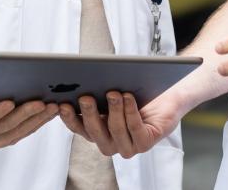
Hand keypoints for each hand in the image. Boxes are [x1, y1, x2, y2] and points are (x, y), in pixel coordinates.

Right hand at [0, 99, 58, 149]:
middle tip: (42, 102)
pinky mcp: (7, 141)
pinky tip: (50, 112)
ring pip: (21, 130)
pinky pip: (25, 131)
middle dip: (27, 113)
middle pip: (8, 124)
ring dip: (38, 118)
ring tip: (52, 106)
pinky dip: (39, 122)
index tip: (9, 102)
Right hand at [58, 90, 183, 158]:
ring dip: (113, 110)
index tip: (62, 104)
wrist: (166, 99)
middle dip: (89, 113)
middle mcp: (109, 143)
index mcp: (96, 132)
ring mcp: (127, 146)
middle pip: (94, 132)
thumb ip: (96, 92)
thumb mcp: (111, 93)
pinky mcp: (145, 144)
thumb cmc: (135, 93)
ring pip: (115, 130)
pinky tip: (128, 98)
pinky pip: (135, 129)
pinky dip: (130, 112)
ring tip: (113, 92)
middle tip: (86, 97)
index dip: (69, 118)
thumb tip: (78, 81)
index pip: (77, 128)